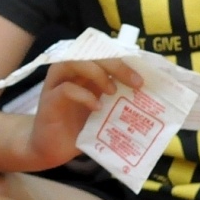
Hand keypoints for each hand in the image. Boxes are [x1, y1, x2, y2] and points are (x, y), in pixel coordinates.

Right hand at [22, 58, 141, 171]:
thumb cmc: (79, 127)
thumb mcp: (103, 109)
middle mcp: (69, 71)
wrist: (52, 148)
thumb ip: (117, 97)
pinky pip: (66, 89)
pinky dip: (85, 96)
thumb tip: (149, 94)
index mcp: (84, 71)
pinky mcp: (49, 99)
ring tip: (113, 92)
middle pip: (91, 53)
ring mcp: (57, 83)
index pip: (103, 52)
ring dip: (98, 74)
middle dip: (117, 64)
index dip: (124, 57)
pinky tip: (97, 108)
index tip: (144, 73)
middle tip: (136, 82)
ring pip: (75, 62)